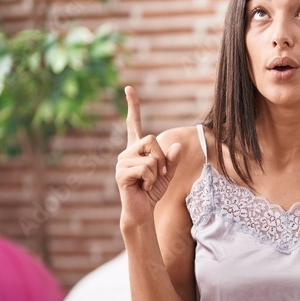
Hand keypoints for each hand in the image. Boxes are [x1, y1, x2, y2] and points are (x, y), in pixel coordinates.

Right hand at [116, 86, 182, 226]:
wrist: (142, 211)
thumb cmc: (152, 192)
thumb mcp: (168, 174)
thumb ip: (173, 160)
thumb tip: (177, 146)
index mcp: (136, 149)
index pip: (133, 123)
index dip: (132, 106)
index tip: (128, 88)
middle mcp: (127, 152)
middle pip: (152, 139)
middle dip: (162, 159)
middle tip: (156, 175)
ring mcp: (122, 162)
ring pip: (151, 157)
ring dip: (157, 172)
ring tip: (147, 183)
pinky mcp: (121, 173)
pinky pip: (147, 169)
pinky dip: (151, 180)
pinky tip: (142, 187)